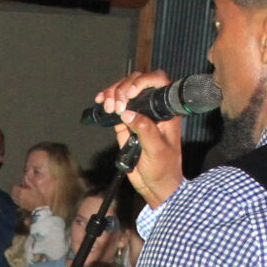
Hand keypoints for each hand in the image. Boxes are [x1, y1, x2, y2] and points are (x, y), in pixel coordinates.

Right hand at [92, 71, 185, 207]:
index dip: (143, 81)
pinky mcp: (125, 124)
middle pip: (136, 83)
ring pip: (123, 91)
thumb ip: (144, 130)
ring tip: (108, 107)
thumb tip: (128, 114)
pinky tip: (101, 103)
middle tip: (117, 106)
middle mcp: (152, 108)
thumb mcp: (156, 149)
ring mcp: (137, 114)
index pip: (158, 82)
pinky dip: (106, 101)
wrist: (155, 185)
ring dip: (112, 94)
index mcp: (165, 111)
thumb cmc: (164, 168)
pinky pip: (114, 107)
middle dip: (123, 89)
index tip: (131, 93)